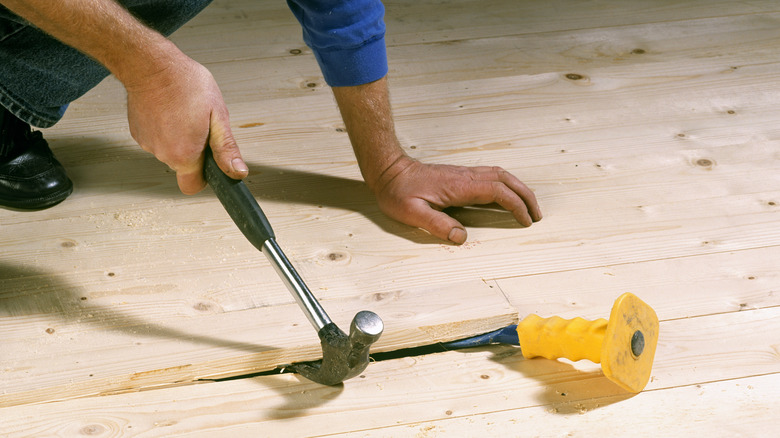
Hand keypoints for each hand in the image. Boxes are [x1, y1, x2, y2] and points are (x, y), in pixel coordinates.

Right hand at [125, 54, 247, 193]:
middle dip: (195, 151)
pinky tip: (170, 110)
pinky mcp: (137, 132)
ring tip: (184, 112)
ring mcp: (148, 143)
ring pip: (169, 151)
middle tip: (200, 125)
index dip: (204, 177)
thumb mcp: (218, 115)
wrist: (151, 64)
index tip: (210, 162)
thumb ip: (226, 148)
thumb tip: (237, 172)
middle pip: (183, 166)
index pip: (193, 186)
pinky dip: (164, 129)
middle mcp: (163, 153)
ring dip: (179, 138)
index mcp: (184, 154)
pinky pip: (157, 139)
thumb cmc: (185, 84)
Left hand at [372, 156, 541, 243]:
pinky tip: (507, 194)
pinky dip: (506, 184)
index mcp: (459, 186)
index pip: (497, 192)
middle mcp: (465, 176)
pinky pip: (491, 175)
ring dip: (518, 188)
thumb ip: (437, 225)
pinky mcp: (460, 174)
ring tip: (529, 205)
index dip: (516, 205)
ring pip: (500, 174)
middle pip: (506, 179)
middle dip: (526, 195)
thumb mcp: (412, 213)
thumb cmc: (398, 192)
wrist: (389, 171)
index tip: (525, 220)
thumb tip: (461, 237)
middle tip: (537, 214)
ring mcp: (464, 173)